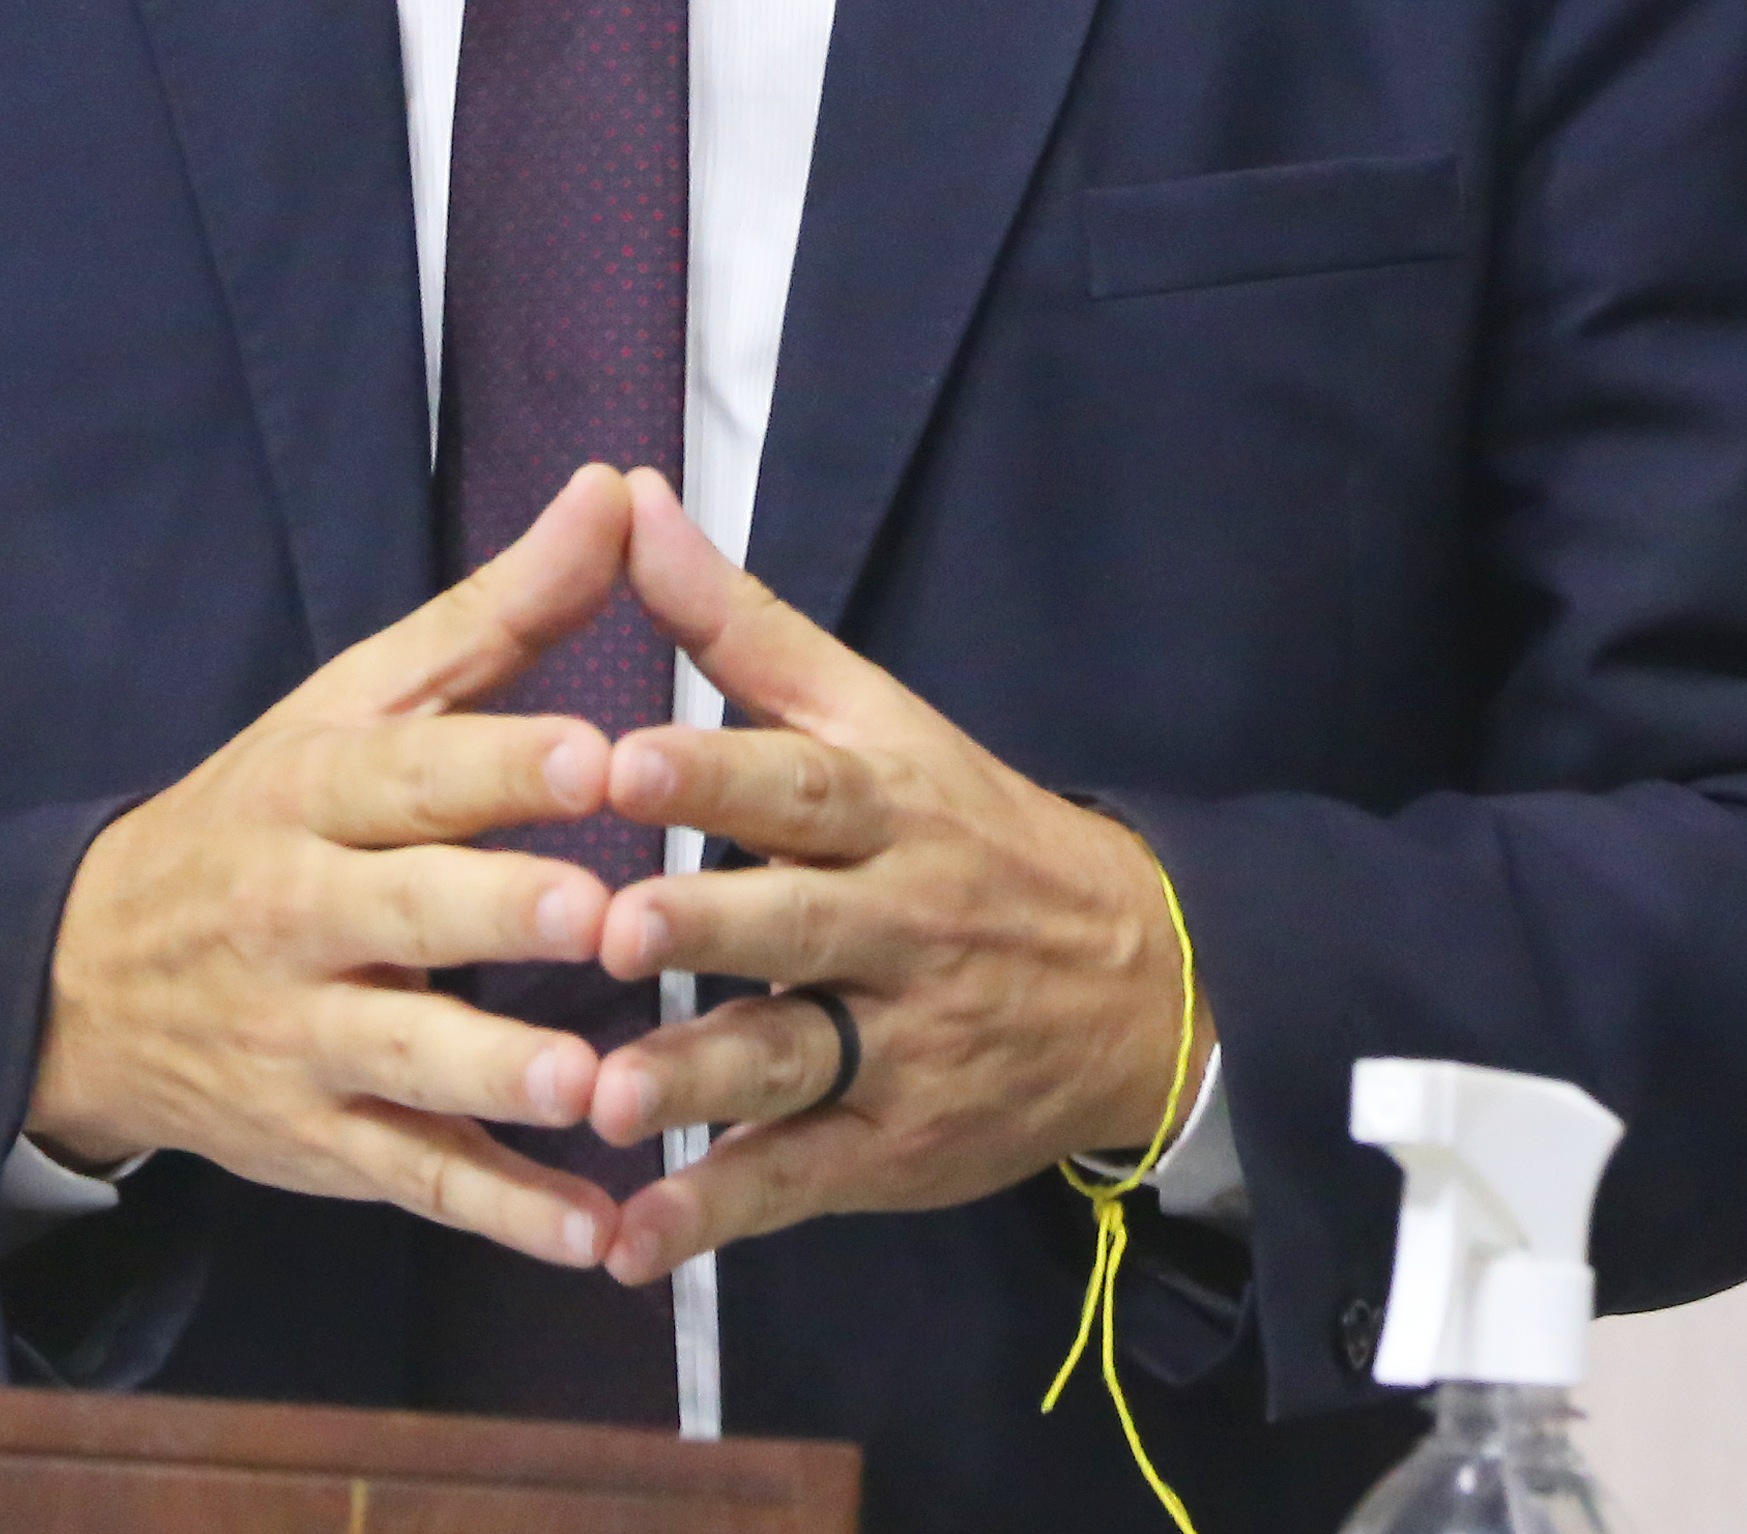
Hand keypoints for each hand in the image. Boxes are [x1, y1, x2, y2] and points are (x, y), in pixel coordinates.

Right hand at [25, 464, 643, 1268]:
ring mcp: (307, 1037)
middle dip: (501, 915)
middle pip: (406, 911)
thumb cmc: (270, 814)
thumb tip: (620, 489)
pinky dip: (504, 1212)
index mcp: (320, 791)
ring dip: (503, 1076)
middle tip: (603, 911)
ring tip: (598, 1086)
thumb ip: (504, 613)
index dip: (502, 761)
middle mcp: (303, 914)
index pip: (413, 770)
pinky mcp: (323, 1141)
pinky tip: (597, 1235)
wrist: (84, 977)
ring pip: (408, 1060)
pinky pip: (418, 1178)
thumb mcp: (361, 700)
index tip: (597, 750)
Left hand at [576, 470, 1205, 1283]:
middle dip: (706, 925)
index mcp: (888, 805)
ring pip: (793, 1062)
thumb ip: (740, 625)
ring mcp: (899, 1043)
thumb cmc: (964, 827)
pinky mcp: (893, 1146)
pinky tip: (627, 1247)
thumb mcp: (874, 715)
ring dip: (698, 1085)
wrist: (1142, 979)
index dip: (715, 769)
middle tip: (609, 928)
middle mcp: (898, 923)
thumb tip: (630, 499)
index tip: (623, 756)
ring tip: (604, 1102)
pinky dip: (714, 1218)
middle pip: (798, 923)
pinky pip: (798, 1182)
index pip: (802, 781)